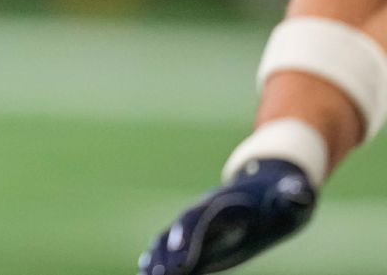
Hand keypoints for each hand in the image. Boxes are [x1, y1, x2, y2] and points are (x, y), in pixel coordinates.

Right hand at [138, 159, 316, 274]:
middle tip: (155, 274)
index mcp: (226, 205)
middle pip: (181, 231)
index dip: (188, 235)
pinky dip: (160, 256)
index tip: (178, 253)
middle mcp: (207, 213)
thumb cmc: (283, 193)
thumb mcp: (293, 193)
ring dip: (159, 256)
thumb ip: (294, 193)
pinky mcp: (201, 236)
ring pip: (172, 239)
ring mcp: (201, 224)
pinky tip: (146, 269)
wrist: (264, 180)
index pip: (203, 219)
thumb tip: (300, 193)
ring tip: (146, 274)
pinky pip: (174, 246)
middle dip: (168, 252)